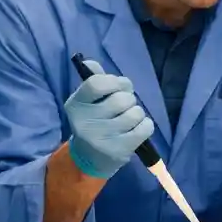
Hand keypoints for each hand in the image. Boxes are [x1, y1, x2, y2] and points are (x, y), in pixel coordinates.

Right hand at [62, 60, 153, 179]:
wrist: (88, 159)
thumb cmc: (93, 122)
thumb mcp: (87, 102)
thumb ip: (93, 80)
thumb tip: (91, 62)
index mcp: (75, 105)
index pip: (97, 83)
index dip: (115, 81)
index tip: (119, 86)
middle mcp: (85, 122)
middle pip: (121, 98)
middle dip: (129, 99)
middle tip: (124, 106)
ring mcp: (102, 138)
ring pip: (135, 113)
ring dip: (137, 113)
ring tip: (129, 119)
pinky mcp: (118, 151)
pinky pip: (145, 128)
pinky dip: (146, 125)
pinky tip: (137, 128)